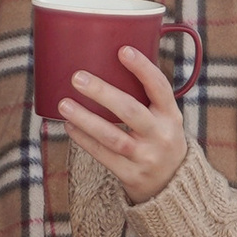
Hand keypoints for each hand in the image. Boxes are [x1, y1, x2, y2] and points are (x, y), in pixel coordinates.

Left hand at [57, 46, 189, 202]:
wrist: (172, 186)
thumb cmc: (160, 139)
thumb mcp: (164, 118)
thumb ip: (146, 97)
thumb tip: (111, 60)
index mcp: (171, 115)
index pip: (159, 87)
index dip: (142, 68)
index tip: (123, 50)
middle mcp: (161, 136)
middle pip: (130, 111)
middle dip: (103, 92)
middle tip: (78, 77)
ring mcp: (146, 157)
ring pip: (112, 137)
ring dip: (86, 119)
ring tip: (64, 104)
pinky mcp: (132, 175)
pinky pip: (103, 156)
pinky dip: (84, 140)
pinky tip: (69, 126)